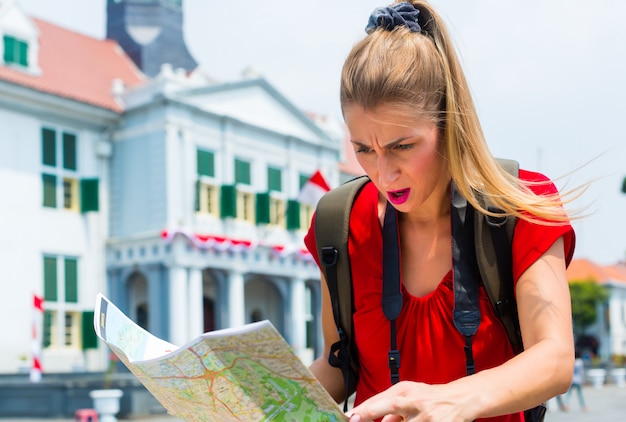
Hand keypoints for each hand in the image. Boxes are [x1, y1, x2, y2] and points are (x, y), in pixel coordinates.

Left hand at [347, 381, 472, 421]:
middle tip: (356, 421)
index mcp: (405, 391)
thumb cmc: (431, 397)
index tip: (350, 418)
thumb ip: (392, 410)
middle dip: (372, 414)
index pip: (380, 401)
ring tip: (401, 421)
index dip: (364, 411)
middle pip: (391, 408)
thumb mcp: (410, 396)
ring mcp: (426, 416)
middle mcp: (415, 401)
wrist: (461, 399)